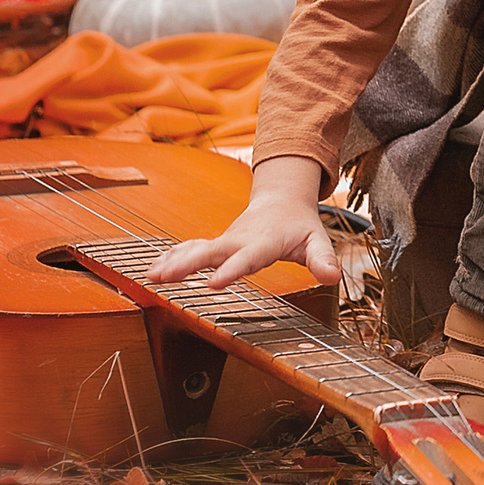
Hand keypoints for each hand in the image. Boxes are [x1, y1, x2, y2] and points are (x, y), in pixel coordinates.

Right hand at [146, 157, 337, 289]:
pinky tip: (152, 269)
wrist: (282, 200)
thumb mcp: (317, 240)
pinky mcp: (216, 243)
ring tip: (150, 277)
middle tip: (163, 278)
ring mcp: (225, 240)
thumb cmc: (299, 225)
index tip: (213, 283)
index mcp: (263, 242)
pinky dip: (172, 257)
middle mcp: (239, 240)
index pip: (247, 258)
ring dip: (173, 262)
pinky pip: (191, 249)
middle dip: (187, 265)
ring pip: (196, 250)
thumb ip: (323, 259)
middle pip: (211, 252)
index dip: (231, 269)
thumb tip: (333, 277)